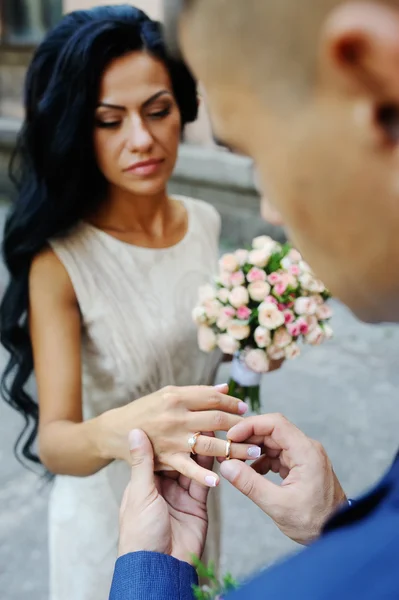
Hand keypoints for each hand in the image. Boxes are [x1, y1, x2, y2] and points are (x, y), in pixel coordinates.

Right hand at [101, 384, 260, 486]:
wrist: (116, 431)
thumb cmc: (145, 410)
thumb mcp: (168, 395)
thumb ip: (197, 393)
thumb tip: (225, 388)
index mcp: (177, 396)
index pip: (213, 398)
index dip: (233, 403)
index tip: (245, 410)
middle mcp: (176, 416)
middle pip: (217, 419)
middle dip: (240, 426)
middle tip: (258, 433)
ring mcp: (172, 438)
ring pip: (210, 443)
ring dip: (234, 449)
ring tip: (253, 454)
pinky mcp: (166, 458)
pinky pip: (189, 468)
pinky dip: (204, 474)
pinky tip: (220, 479)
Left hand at [118, 429, 210, 563]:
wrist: (157, 568)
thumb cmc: (139, 532)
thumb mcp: (140, 493)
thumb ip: (142, 462)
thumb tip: (135, 431)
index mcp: (146, 481)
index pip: (160, 451)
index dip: (170, 435)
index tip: (179, 415)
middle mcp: (164, 485)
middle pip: (180, 457)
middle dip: (191, 441)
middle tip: (204, 420)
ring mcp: (181, 495)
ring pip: (195, 467)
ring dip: (205, 452)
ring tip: (216, 434)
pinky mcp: (197, 505)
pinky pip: (205, 483)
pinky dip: (212, 471)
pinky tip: (220, 456)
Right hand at [220, 414, 346, 544]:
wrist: (336, 532)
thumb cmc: (314, 521)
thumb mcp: (278, 505)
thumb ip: (250, 484)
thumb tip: (226, 466)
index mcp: (306, 452)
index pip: (275, 423)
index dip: (250, 425)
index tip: (231, 435)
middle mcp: (307, 448)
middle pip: (272, 430)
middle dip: (248, 437)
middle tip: (228, 450)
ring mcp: (305, 456)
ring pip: (273, 442)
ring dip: (253, 449)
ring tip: (235, 462)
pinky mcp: (301, 465)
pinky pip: (278, 454)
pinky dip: (262, 460)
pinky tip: (250, 472)